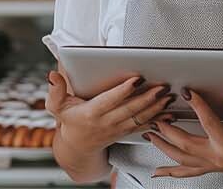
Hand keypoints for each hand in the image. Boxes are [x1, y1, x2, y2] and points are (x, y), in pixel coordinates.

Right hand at [46, 70, 167, 154]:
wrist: (77, 146)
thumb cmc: (70, 121)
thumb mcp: (57, 106)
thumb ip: (55, 90)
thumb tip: (53, 75)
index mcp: (91, 113)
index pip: (109, 101)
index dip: (123, 90)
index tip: (136, 79)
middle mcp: (107, 122)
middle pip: (130, 109)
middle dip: (147, 98)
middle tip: (161, 86)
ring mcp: (118, 128)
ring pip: (140, 118)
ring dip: (156, 107)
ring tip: (168, 95)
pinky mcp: (126, 131)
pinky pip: (144, 126)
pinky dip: (158, 119)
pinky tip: (169, 112)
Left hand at [145, 87, 222, 177]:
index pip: (206, 122)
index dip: (195, 104)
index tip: (186, 92)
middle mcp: (218, 158)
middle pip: (184, 143)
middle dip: (167, 129)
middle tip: (156, 114)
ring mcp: (215, 164)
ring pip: (182, 159)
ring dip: (163, 147)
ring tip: (150, 135)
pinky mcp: (215, 166)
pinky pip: (189, 172)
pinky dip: (173, 171)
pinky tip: (160, 172)